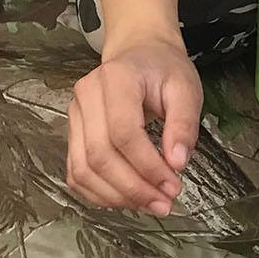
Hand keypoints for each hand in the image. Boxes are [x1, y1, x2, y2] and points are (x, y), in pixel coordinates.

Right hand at [66, 34, 200, 213]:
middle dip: (133, 187)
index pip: (123, 132)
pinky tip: (126, 199)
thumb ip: (184, 124)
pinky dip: (98, 193)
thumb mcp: (186, 89)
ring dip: (116, 196)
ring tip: (149, 204)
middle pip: (99, 155)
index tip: (173, 185)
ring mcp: (74, 115)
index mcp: (116, 78)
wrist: (139, 53)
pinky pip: (76, 172)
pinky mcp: (72, 132)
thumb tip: (177, 163)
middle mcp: (86, 95)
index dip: (148, 166)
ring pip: (83, 168)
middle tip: (164, 203)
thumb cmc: (163, 70)